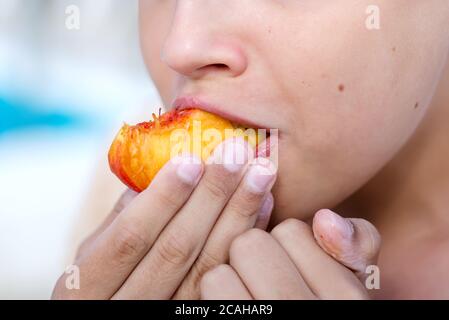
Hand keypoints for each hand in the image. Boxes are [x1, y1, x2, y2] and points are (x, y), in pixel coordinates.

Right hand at [52, 138, 276, 298]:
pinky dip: (246, 240)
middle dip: (211, 197)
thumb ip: (120, 218)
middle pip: (176, 250)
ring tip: (261, 172)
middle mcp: (128, 305)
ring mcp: (167, 314)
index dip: (162, 198)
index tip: (192, 158)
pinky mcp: (197, 314)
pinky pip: (229, 280)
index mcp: (88, 286)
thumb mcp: (92, 256)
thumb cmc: (101, 280)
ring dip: (238, 214)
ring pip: (209, 267)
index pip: (129, 238)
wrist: (124, 308)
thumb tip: (159, 169)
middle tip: (237, 152)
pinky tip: (263, 206)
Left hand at [200, 209, 380, 298]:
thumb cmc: (322, 308)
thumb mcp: (351, 284)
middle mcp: (307, 316)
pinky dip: (211, 306)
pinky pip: (203, 303)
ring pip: (217, 275)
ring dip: (224, 285)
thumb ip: (357, 243)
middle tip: (263, 284)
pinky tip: (232, 313)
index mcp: (347, 300)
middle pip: (249, 245)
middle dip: (251, 258)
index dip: (285, 245)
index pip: (291, 231)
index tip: (292, 267)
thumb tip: (324, 217)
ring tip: (245, 303)